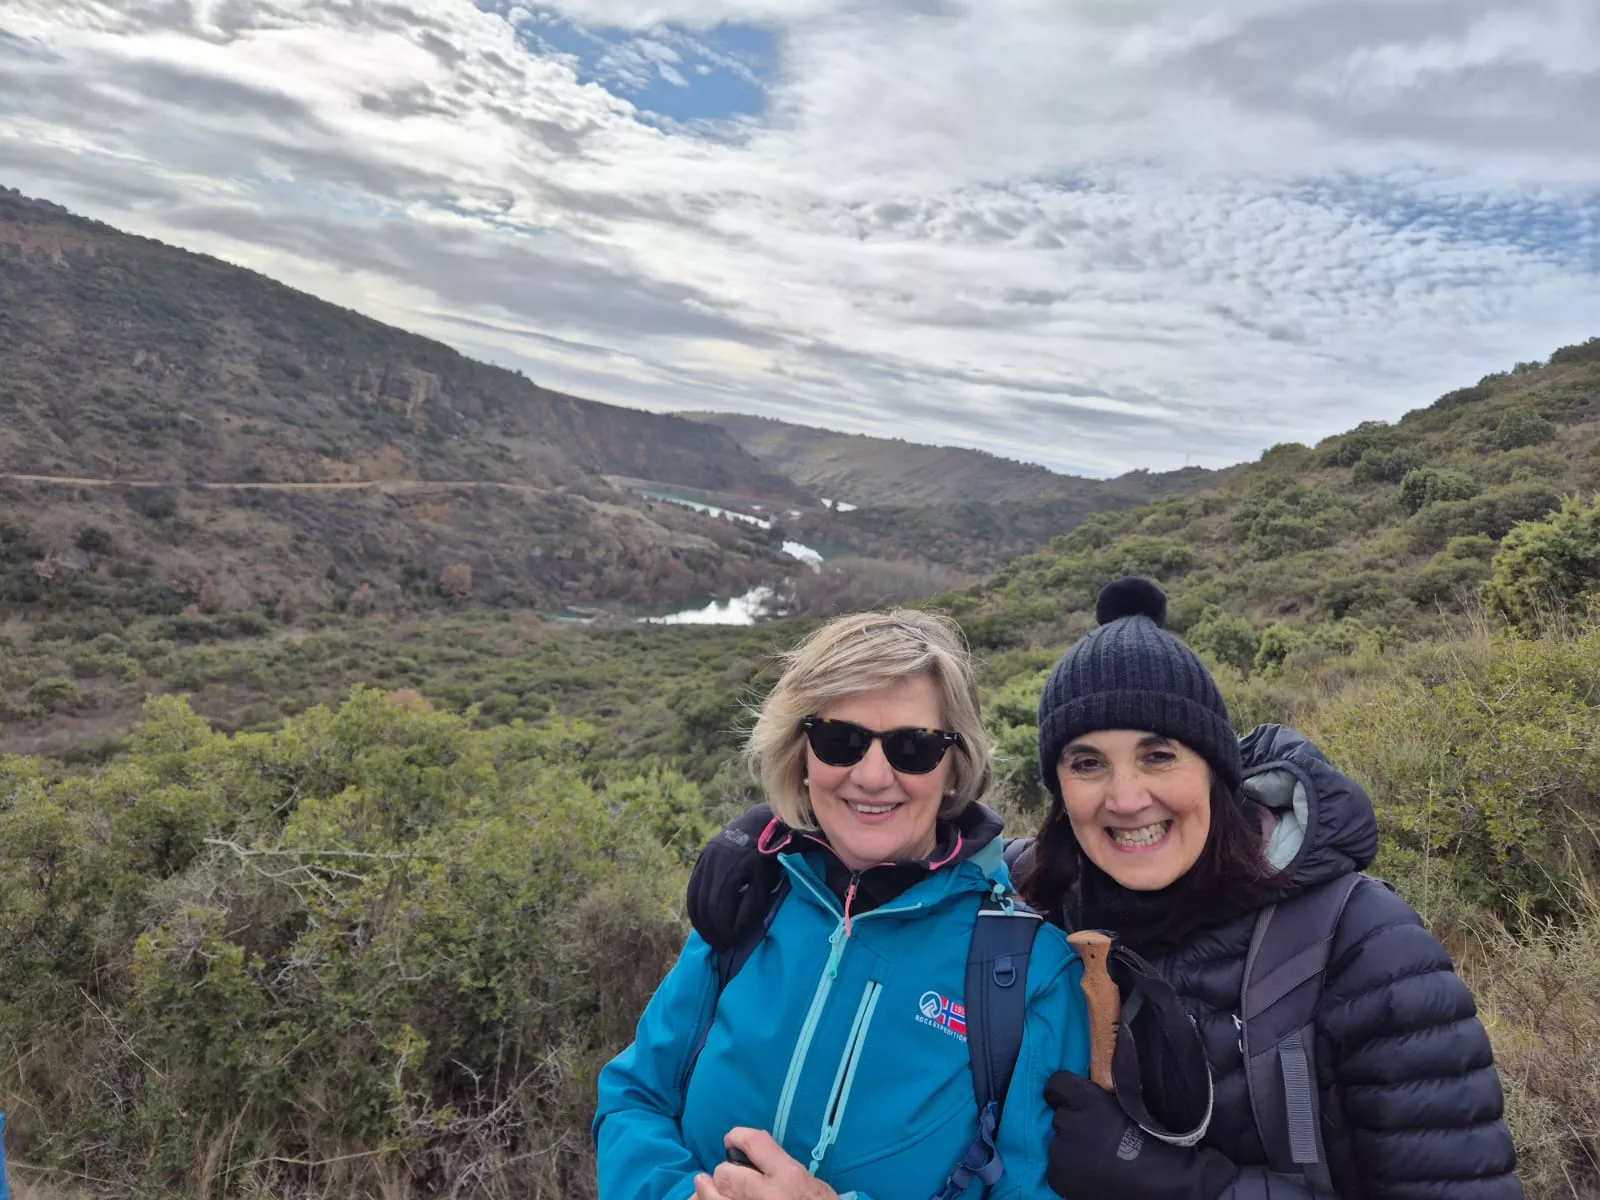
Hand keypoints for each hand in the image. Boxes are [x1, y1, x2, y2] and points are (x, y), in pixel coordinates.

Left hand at [692, 1128, 841, 1199]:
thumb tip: (752, 1148)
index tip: (732, 1139)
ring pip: (714, 1197)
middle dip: (724, 1172)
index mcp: (788, 1177)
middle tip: (728, 1175)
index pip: (753, 1143)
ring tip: (703, 1184)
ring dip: (709, 1191)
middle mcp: (766, 1195)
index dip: (737, 1136)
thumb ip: (780, 1164)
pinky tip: (709, 1199)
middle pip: (726, 1173)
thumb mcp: (807, 1180)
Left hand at [1045, 1072, 1236, 1199]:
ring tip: (1097, 1157)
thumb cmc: (1152, 1140)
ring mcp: (1059, 1152)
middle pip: (1061, 1116)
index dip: (1066, 1092)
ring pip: (1059, 1142)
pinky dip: (1071, 1170)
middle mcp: (1067, 1122)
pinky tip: (1092, 1174)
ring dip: (1072, 1147)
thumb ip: (1103, 1094)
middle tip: (1097, 1135)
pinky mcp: (1057, 1177)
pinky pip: (1058, 1167)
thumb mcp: (1127, 1103)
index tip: (1076, 1100)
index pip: (1057, 1084)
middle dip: (1075, 1122)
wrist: (1160, 1185)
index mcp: (1085, 1100)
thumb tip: (1092, 1086)